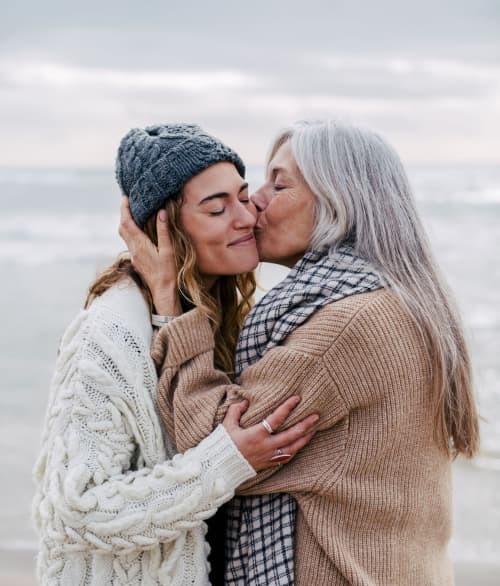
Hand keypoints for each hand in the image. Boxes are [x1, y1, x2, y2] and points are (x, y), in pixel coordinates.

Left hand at [119, 197, 180, 315]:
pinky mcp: (137, 260)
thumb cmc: (167, 272)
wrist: (162, 292)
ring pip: (124, 235)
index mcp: (140, 245)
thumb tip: (161, 212)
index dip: (125, 209)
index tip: (126, 197)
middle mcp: (133, 249)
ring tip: (133, 213)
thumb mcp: (168, 250)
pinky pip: (130, 242)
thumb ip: (163, 231)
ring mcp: (134, 256)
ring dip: (126, 222)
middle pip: (122, 228)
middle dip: (123, 213)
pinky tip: (139, 231)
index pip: (127, 222)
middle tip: (128, 202)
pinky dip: (131, 232)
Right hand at [222, 396, 318, 471]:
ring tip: (314, 430)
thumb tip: (246, 401)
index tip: (297, 398)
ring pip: (293, 448)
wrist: (220, 468)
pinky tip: (301, 444)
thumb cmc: (224, 444)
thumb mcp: (227, 425)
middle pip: (291, 434)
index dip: (287, 407)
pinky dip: (296, 450)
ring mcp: (269, 456)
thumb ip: (236, 410)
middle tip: (316, 416)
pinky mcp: (269, 464)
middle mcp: (266, 446)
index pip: (276, 418)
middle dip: (305, 424)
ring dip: (305, 438)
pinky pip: (286, 457)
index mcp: (256, 434)